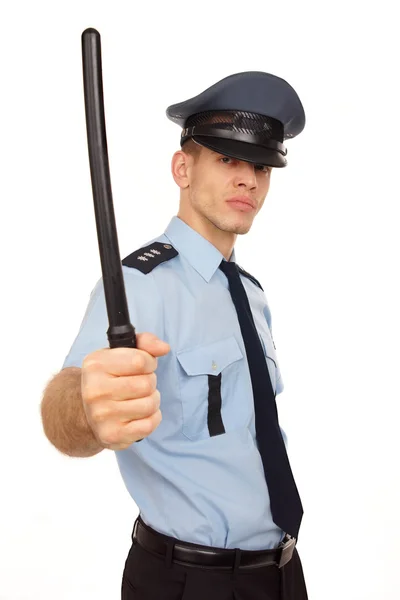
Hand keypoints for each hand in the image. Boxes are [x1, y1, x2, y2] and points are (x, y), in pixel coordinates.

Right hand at [81, 333, 169, 449]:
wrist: (83, 412)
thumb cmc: (109, 379)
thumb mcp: (120, 353)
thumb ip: (144, 342)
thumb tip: (164, 348)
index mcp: (96, 365)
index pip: (140, 360)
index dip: (149, 362)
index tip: (143, 366)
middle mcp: (95, 390)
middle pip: (147, 383)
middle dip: (150, 382)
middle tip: (139, 385)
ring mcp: (102, 415)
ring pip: (150, 404)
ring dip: (152, 401)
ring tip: (139, 399)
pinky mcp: (113, 434)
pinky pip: (149, 424)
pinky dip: (152, 418)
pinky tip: (139, 415)